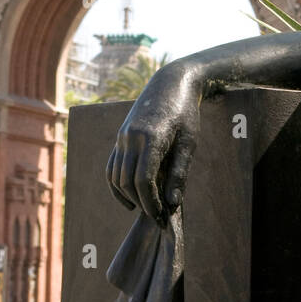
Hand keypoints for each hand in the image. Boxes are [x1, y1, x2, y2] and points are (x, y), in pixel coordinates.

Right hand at [106, 64, 201, 221]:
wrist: (171, 83)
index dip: (151, 203)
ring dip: (129, 196)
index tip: (162, 217)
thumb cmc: (186, 112)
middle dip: (142, 203)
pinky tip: (129, 199)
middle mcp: (130, 138)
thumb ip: (179, 173)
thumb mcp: (189, 143)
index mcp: (150, 138)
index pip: (144, 181)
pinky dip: (116, 185)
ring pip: (116, 177)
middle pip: (128, 182)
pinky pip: (111, 167)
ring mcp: (122, 137)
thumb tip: (172, 203)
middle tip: (158, 217)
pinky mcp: (120, 137)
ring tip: (147, 208)